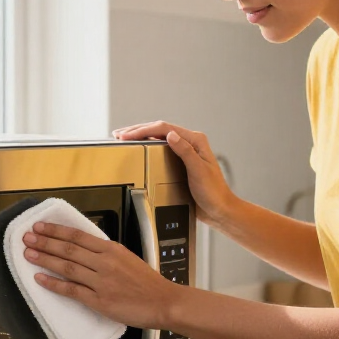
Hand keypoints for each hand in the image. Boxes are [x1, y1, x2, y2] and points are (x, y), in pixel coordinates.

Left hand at [23, 221, 175, 329]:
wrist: (163, 302)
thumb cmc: (148, 283)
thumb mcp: (128, 257)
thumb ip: (106, 253)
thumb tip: (84, 248)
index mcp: (112, 249)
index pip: (78, 235)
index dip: (56, 230)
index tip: (40, 226)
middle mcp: (104, 262)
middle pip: (68, 248)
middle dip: (45, 242)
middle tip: (27, 237)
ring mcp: (101, 281)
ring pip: (67, 266)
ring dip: (45, 259)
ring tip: (29, 254)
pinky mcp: (99, 300)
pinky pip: (71, 290)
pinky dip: (54, 284)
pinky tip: (40, 279)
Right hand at [112, 120, 233, 226]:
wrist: (219, 209)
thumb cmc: (213, 192)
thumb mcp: (198, 171)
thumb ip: (185, 151)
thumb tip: (171, 135)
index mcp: (196, 141)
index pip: (165, 129)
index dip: (143, 130)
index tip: (127, 135)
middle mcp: (191, 143)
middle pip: (160, 130)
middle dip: (138, 130)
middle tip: (119, 134)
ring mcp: (185, 152)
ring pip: (159, 138)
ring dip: (141, 137)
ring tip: (125, 138)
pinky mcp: (181, 162)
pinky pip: (161, 150)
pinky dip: (148, 147)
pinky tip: (139, 149)